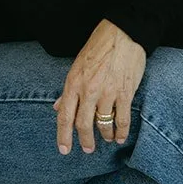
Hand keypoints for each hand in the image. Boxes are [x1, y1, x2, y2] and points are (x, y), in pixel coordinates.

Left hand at [53, 19, 145, 154]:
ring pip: (103, 124)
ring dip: (105, 135)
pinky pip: (122, 119)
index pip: (64, 116)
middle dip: (85, 141)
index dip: (63, 136)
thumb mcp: (77, 66)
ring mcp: (107, 93)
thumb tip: (57, 107)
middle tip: (88, 149)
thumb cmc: (98, 47)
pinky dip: (121, 131)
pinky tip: (120, 137)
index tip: (64, 149)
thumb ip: (68, 90)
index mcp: (73, 83)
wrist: (123, 34)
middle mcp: (88, 91)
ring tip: (107, 139)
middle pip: (83, 124)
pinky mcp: (125, 93)